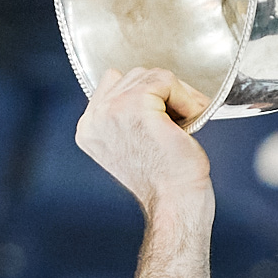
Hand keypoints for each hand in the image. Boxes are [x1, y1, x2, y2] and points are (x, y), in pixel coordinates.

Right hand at [78, 68, 213, 213]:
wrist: (175, 201)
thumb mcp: (132, 143)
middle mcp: (94, 117)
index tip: (163, 121)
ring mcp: (112, 110)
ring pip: (151, 75)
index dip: (147, 96)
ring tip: (183, 124)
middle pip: (133, 75)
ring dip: (176, 96)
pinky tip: (189, 122)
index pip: (113, 82)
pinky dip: (185, 97)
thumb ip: (123, 115)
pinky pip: (166, 80)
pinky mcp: (135, 105)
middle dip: (163, 93)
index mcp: (88, 128)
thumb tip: (142, 85)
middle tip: (181, 121)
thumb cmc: (164, 179)